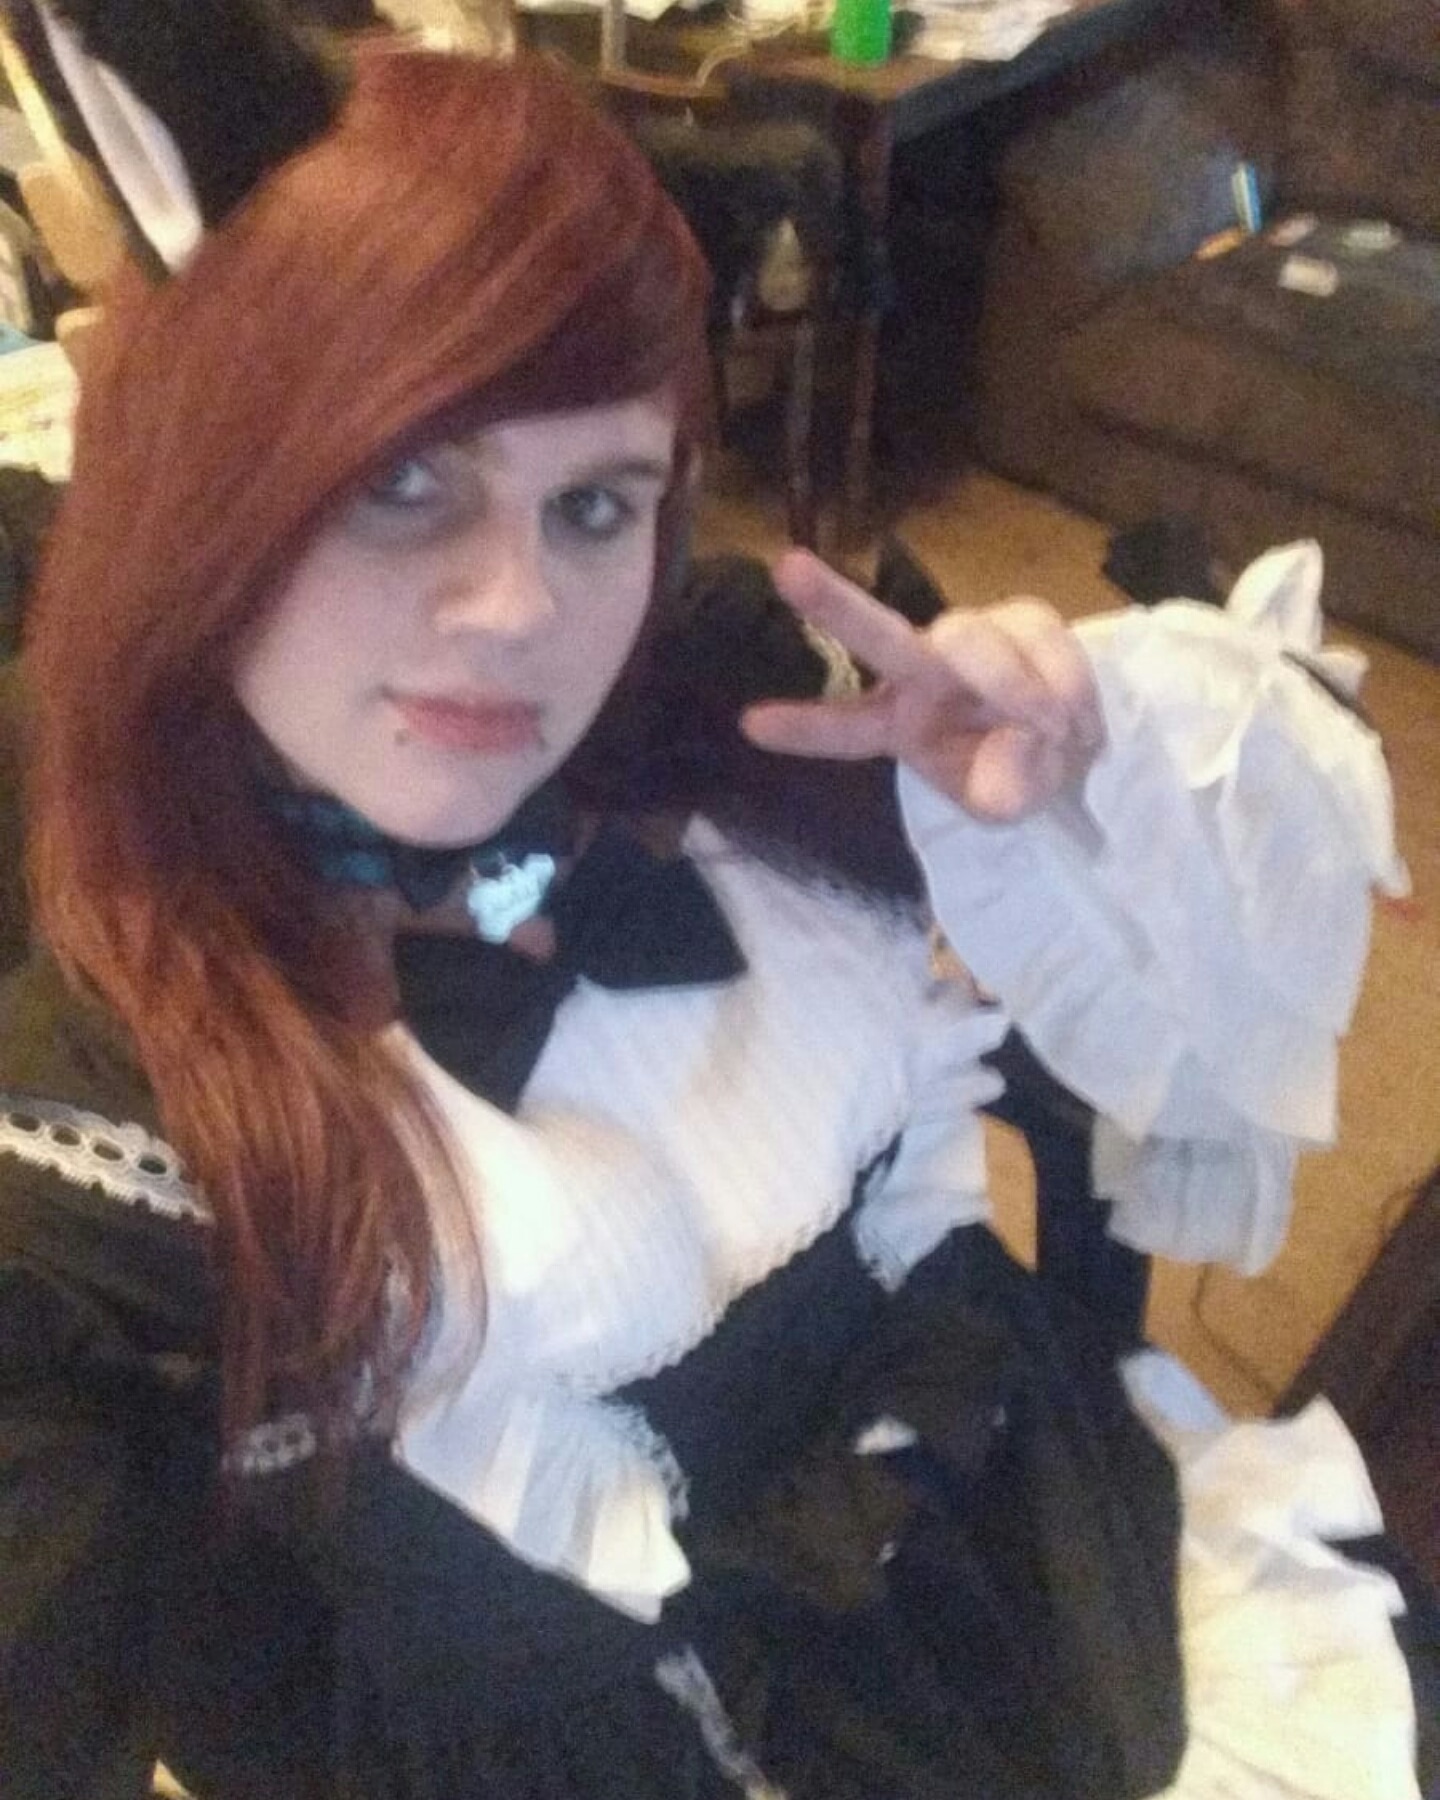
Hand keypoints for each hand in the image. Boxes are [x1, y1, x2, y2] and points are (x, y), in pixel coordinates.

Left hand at [741, 550, 1105, 821]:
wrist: (1075, 741)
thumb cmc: (1016, 772)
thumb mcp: (1007, 805)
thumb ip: (1006, 790)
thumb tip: (1022, 743)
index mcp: (897, 724)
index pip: (844, 727)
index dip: (804, 726)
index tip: (750, 725)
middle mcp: (921, 672)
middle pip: (878, 636)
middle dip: (833, 606)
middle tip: (786, 568)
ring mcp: (971, 636)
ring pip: (974, 643)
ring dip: (1015, 690)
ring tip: (1051, 730)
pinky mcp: (1022, 616)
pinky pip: (1041, 641)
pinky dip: (1064, 683)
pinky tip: (1072, 715)